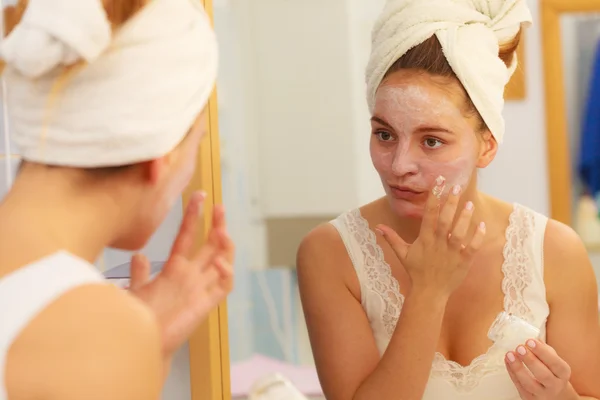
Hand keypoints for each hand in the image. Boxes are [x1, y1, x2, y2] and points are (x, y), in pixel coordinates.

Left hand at [128, 191, 233, 356]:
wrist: (143, 343)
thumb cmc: (140, 319)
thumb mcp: (137, 291)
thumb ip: (140, 273)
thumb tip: (139, 255)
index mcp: (175, 269)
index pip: (188, 237)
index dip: (194, 217)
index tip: (199, 197)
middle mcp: (191, 276)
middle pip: (210, 245)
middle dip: (217, 225)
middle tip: (220, 206)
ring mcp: (201, 289)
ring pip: (222, 261)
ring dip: (225, 245)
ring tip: (222, 231)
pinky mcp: (206, 304)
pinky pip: (224, 285)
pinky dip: (226, 272)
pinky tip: (219, 261)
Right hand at [376, 176, 485, 297]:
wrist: (429, 292)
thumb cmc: (416, 271)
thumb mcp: (402, 254)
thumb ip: (391, 238)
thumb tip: (377, 227)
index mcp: (425, 239)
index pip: (429, 214)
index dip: (433, 198)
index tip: (438, 184)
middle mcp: (438, 243)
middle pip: (445, 220)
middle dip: (450, 203)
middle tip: (455, 186)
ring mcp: (452, 252)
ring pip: (459, 232)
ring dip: (464, 217)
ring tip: (470, 203)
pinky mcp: (463, 261)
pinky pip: (472, 247)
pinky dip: (477, 236)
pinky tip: (482, 224)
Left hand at [506, 339, 575, 399]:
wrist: (555, 394)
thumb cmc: (551, 371)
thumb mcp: (553, 359)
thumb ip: (543, 349)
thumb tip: (531, 335)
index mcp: (563, 373)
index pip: (555, 363)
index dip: (542, 352)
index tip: (530, 341)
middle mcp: (555, 385)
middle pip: (543, 375)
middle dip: (530, 360)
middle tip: (519, 347)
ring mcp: (542, 394)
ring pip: (529, 383)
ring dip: (517, 368)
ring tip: (509, 354)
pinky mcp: (530, 399)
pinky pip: (519, 386)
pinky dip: (512, 373)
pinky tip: (507, 361)